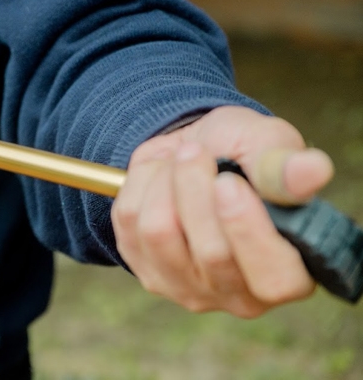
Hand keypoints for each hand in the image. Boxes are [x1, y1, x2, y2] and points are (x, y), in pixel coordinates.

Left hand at [111, 106, 334, 317]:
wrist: (195, 151)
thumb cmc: (244, 154)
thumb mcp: (269, 146)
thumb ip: (285, 164)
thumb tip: (311, 172)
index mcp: (289, 272)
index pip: (274, 277)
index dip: (248, 230)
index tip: (228, 182)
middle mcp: (240, 294)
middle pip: (212, 253)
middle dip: (196, 189)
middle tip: (195, 150)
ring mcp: (188, 288)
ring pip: (161, 235)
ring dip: (164, 182)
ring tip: (179, 158)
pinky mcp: (146, 271)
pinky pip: (129, 224)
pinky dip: (139, 184)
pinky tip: (159, 174)